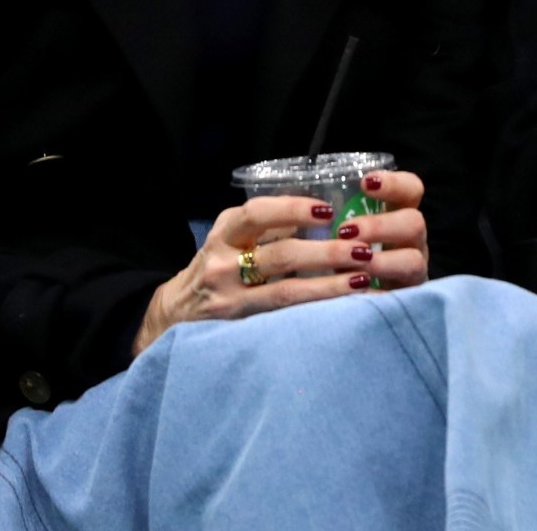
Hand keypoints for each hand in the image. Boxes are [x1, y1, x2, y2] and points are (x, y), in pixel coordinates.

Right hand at [131, 171, 429, 356]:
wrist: (174, 314)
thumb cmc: (218, 266)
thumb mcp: (233, 239)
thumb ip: (270, 228)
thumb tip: (325, 213)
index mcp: (226, 233)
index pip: (257, 214)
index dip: (293, 210)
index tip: (329, 212)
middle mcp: (223, 263)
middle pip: (280, 255)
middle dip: (325, 253)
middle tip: (363, 250)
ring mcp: (229, 298)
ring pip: (285, 292)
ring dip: (328, 286)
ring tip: (362, 280)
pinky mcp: (237, 327)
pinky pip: (280, 318)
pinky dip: (313, 312)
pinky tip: (341, 310)